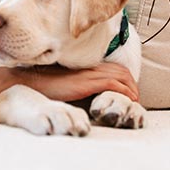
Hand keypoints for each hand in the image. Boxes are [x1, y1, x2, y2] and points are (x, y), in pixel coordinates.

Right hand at [14, 62, 139, 102]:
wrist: (34, 82)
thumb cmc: (48, 86)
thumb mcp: (69, 84)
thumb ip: (81, 86)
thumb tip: (90, 97)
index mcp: (87, 67)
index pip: (115, 68)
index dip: (126, 81)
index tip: (129, 94)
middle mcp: (91, 68)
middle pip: (122, 71)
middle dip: (133, 85)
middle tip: (135, 100)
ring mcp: (89, 74)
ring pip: (121, 76)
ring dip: (131, 89)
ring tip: (134, 102)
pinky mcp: (87, 82)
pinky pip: (112, 84)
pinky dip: (123, 92)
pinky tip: (127, 101)